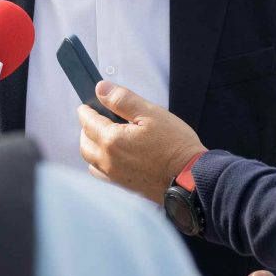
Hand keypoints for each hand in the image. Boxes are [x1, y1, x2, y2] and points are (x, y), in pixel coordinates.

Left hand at [77, 81, 205, 201]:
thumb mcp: (151, 113)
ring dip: (92, 146)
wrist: (191, 179)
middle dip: (86, 128)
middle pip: (85, 142)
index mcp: (111, 141)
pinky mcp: (125, 186)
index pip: (88, 122)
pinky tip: (114, 155)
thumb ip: (122, 100)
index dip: (86, 110)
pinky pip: (102, 174)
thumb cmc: (175, 146)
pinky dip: (100, 162)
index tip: (86, 105)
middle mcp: (108, 161)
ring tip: (103, 136)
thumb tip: (101, 89)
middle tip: (94, 118)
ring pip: (91, 160)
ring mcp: (115, 176)